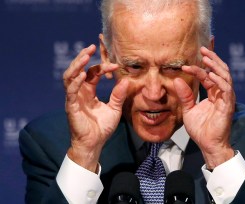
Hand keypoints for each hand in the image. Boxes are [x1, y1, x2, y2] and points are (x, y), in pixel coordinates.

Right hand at [63, 40, 128, 171]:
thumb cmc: (102, 127)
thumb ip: (118, 95)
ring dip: (77, 65)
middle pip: (78, 70)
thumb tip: (126, 80)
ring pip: (70, 77)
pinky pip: (71, 91)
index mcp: (89, 92)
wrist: (95, 143)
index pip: (92, 74)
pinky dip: (76, 82)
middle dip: (83, 58)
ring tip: (85, 55)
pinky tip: (83, 75)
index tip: (115, 65)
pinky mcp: (71, 106)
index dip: (102, 67)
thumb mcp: (114, 108)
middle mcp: (80, 92)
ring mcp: (74, 98)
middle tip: (92, 47)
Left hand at [174, 47, 234, 168]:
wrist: (208, 144)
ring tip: (206, 58)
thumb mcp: (188, 109)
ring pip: (225, 76)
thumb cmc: (200, 129)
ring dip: (216, 66)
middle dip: (212, 59)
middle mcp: (221, 94)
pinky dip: (219, 80)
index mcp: (213, 94)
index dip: (200, 68)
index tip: (187, 64)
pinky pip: (226, 89)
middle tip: (203, 49)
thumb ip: (184, 95)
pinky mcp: (228, 105)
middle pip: (220, 71)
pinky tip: (211, 74)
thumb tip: (176, 80)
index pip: (209, 75)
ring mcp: (226, 99)